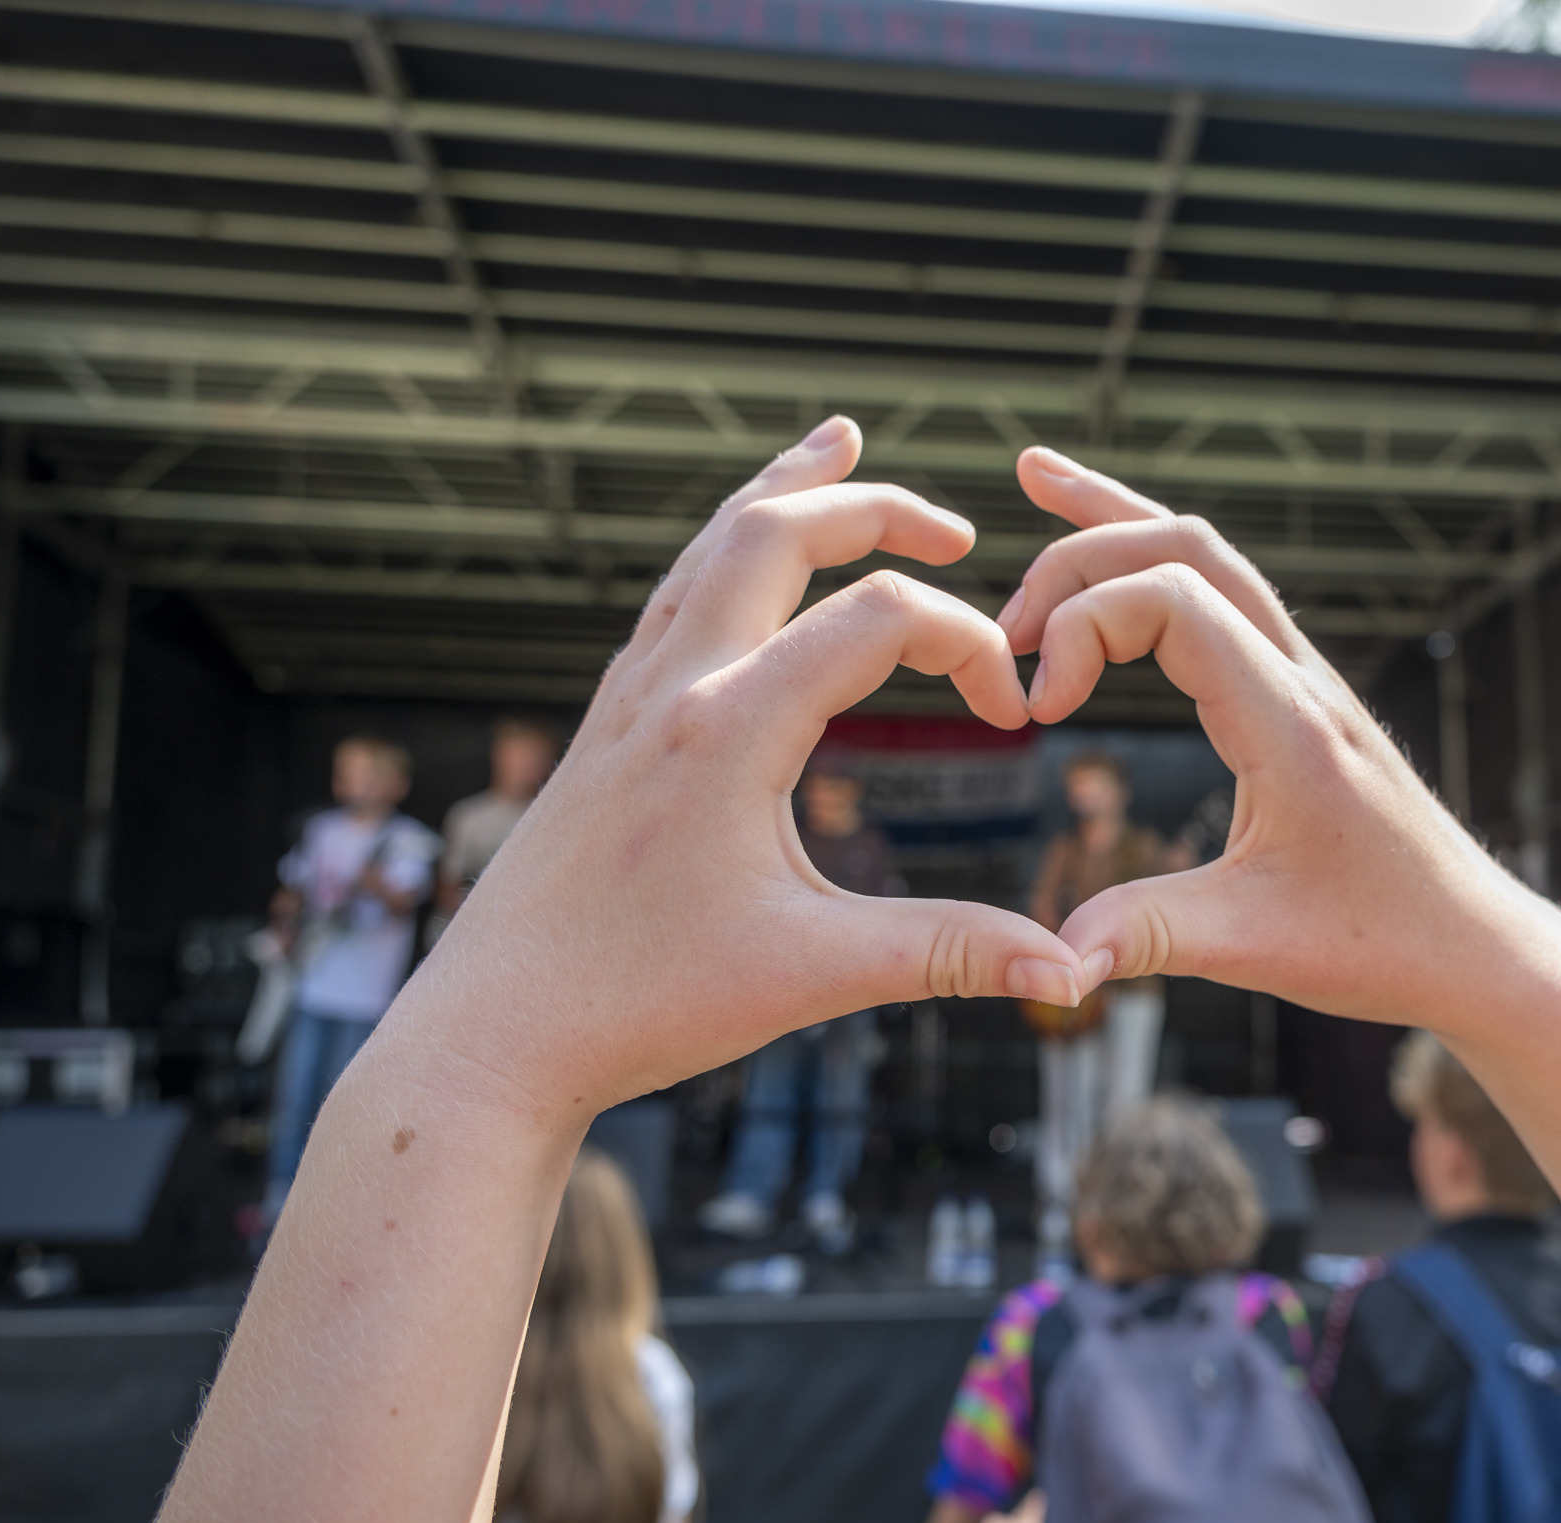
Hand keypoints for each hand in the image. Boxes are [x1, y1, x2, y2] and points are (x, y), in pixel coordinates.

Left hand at [396, 418, 1085, 1122]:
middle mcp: (671, 688)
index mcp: (728, 729)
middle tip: (958, 530)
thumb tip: (1071, 975)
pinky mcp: (603, 729)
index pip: (877, 619)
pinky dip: (725, 551)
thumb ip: (947, 954)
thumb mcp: (811, 976)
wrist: (488, 1036)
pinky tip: (740, 567)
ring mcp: (626, 701)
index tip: (1010, 717)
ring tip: (837, 448)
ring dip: (783, 494)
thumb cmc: (639, 1005)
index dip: (968, 646)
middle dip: (876, 508)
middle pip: (775, 530)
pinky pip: (671, 599)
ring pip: (707, 548)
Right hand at [998, 448, 1560, 1040]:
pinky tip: (1116, 554)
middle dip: (1078, 564)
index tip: (1038, 711)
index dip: (1080, 629)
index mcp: (1287, 721)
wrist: (1473, 944)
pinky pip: (1224, 594)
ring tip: (1037, 482)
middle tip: (1001, 635)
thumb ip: (1150, 937)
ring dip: (1119, 522)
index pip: (1171, 599)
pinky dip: (1157, 558)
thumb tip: (1053, 962)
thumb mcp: (1256, 948)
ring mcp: (1304, 677)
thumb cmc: (1379, 943)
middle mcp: (1300, 677)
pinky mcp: (1300, 695)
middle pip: (1184, 547)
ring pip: (1210, 552)